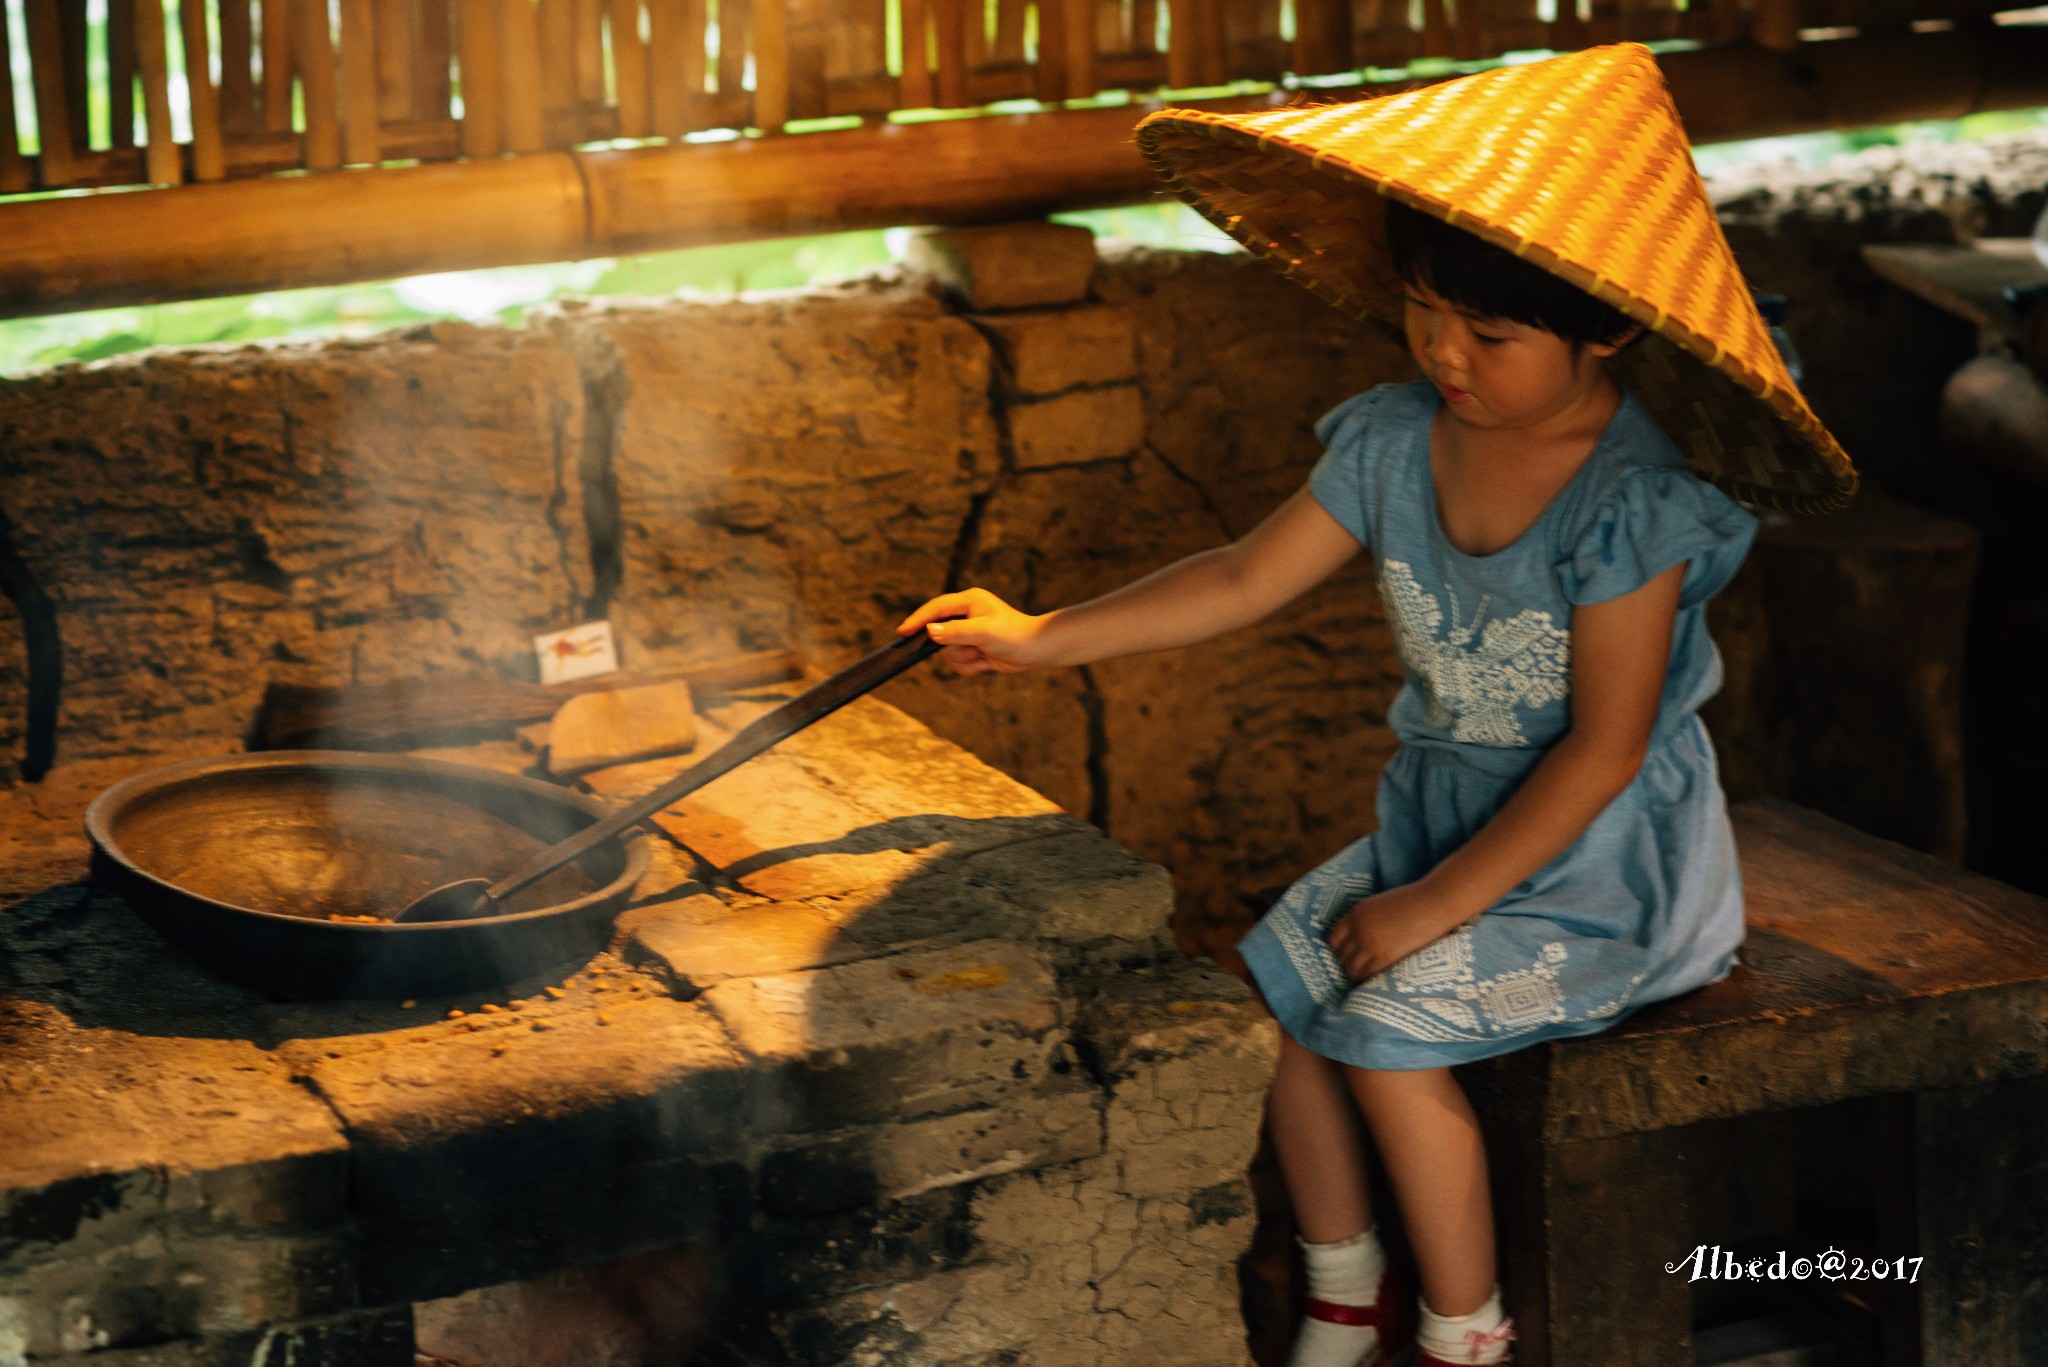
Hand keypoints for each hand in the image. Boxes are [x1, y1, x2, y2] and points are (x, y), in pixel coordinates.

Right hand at [898, 588, 1054, 674]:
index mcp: (969, 601)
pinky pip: (959, 663)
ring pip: (948, 653)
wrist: (1036, 651)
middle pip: (940, 636)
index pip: (936, 609)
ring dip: (966, 659)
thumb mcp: (983, 632)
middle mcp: (967, 615)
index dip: (918, 619)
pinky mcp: (973, 649)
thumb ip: (955, 632)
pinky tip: (987, 663)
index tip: (903, 632)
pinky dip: (972, 667)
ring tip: (985, 656)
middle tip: (974, 650)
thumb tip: (930, 631)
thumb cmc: (1014, 635)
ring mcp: (969, 633)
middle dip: (956, 648)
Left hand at [1326, 882, 1471, 982]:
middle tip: (1358, 971)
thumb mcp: (1380, 905)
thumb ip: (1367, 920)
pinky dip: (1367, 980)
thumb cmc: (1413, 903)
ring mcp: (1370, 942)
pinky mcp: (1384, 955)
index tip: (1348, 957)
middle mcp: (1358, 927)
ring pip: (1351, 968)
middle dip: (1348, 964)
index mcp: (1356, 912)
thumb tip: (1361, 939)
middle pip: (1341, 955)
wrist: (1434, 902)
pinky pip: (1367, 974)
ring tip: (1365, 980)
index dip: (1340, 950)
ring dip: (1356, 975)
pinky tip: (1373, 983)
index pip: (1333, 939)